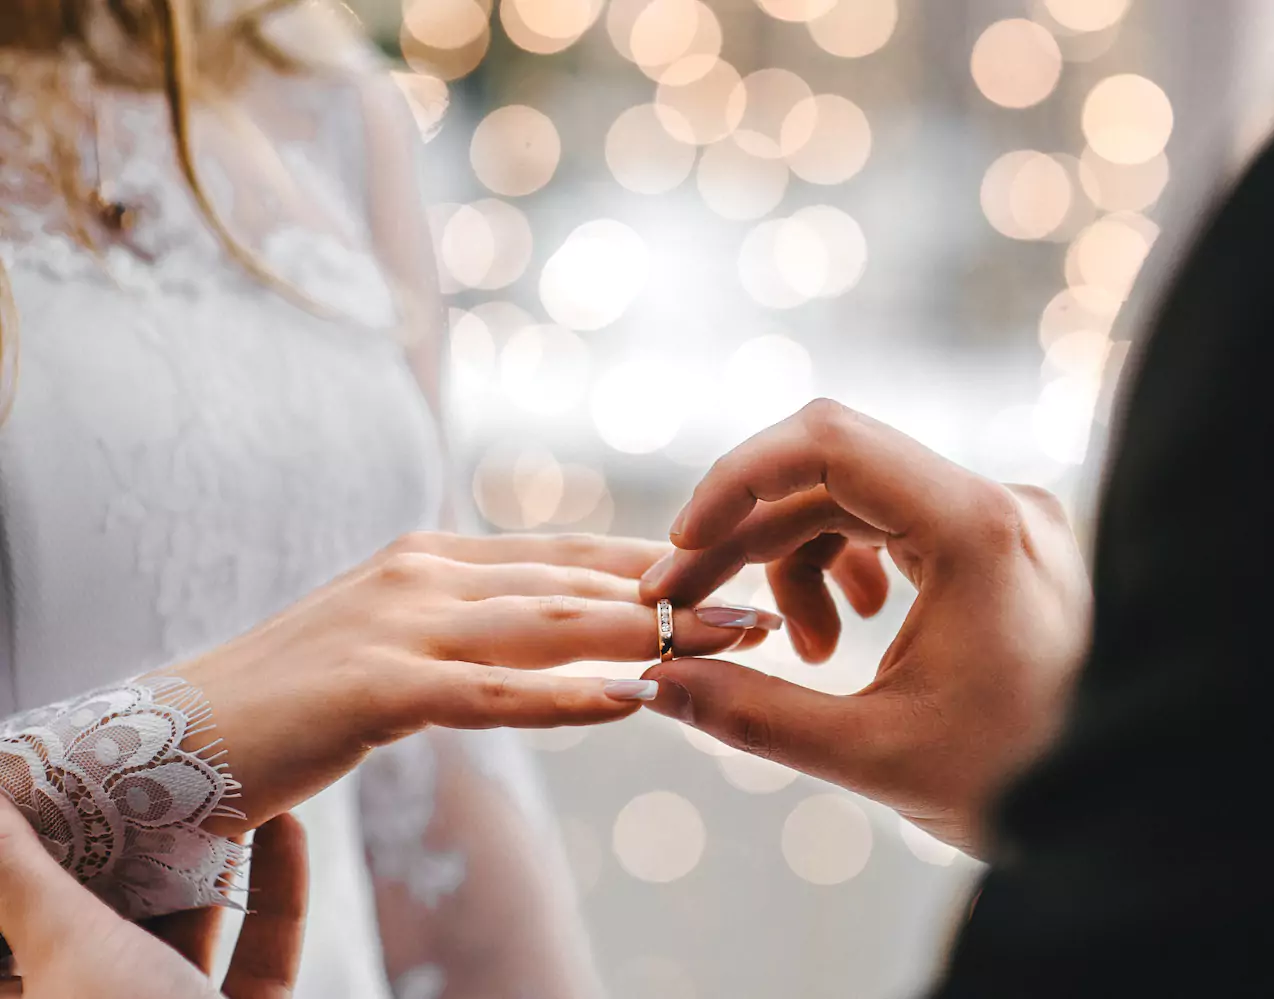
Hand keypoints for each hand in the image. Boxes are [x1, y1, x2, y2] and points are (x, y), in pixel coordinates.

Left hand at [0, 800, 307, 997]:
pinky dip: (276, 892)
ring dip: (212, 862)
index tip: (54, 783)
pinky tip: (289, 828)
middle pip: (104, 916)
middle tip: (146, 770)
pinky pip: (259, 954)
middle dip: (131, 844)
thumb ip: (16, 875)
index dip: (30, 854)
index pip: (11, 924)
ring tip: (222, 787)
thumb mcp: (67, 948)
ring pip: (186, 930)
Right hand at [171, 532, 773, 834]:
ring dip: (652, 633)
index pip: (571, 554)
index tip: (743, 571)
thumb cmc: (298, 699)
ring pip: (549, 625)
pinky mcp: (370, 687)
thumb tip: (565, 629)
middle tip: (770, 607)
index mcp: (436, 557)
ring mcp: (396, 623)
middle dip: (682, 593)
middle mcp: (424, 572)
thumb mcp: (400, 644)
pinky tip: (633, 697)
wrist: (176, 737)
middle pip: (578, 581)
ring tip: (733, 643)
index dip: (662, 562)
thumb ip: (476, 628)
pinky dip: (567, 697)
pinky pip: (489, 694)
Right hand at [639, 402, 1091, 852]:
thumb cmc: (1020, 783)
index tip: (682, 546)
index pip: (827, 441)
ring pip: (856, 500)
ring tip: (801, 652)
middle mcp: (994, 502)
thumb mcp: (872, 753)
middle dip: (749, 536)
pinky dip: (845, 569)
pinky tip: (843, 637)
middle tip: (685, 608)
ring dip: (797, 563)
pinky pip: (894, 526)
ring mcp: (1001, 518)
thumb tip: (649, 681)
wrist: (1125, 810)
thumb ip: (749, 713)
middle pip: (830, 473)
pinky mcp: (999, 544)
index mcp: (975, 528)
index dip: (736, 479)